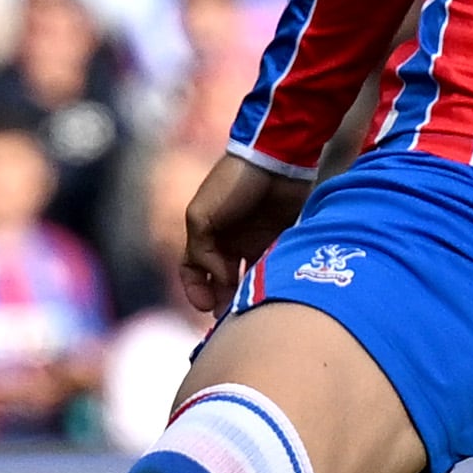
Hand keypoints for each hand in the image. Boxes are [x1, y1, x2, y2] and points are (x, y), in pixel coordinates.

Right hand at [175, 150, 307, 312]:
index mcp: (205, 234)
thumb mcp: (201, 214)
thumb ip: (202, 251)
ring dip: (245, 294)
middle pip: (220, 280)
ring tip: (250, 307)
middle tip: (231, 314)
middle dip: (222, 299)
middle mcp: (228, 241)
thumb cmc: (233, 183)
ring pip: (246, 277)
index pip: (192, 271)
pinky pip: (270, 266)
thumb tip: (219, 279)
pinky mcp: (279, 239)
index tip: (205, 305)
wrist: (277, 158)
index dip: (194, 290)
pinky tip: (269, 288)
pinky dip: (267, 280)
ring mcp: (254, 241)